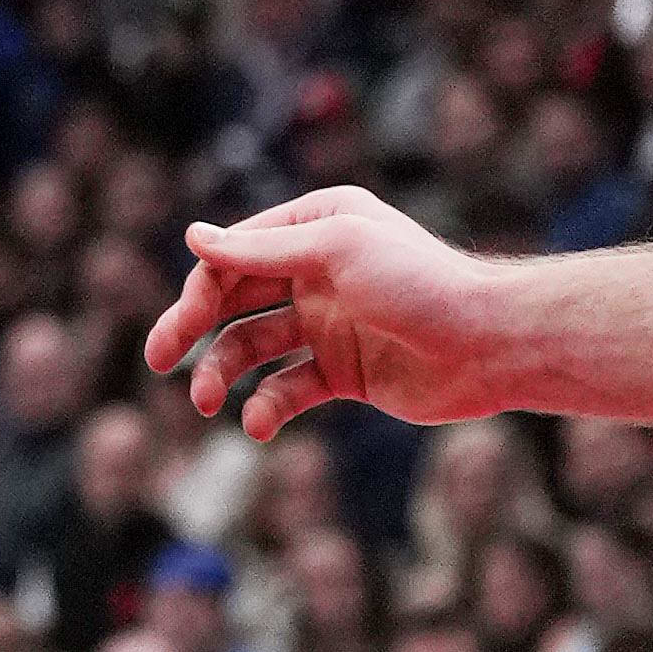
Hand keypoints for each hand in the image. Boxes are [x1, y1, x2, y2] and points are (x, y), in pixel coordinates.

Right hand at [146, 188, 491, 434]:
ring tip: (207, 403)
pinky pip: (284, 389)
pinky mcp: (341, 373)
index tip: (183, 323)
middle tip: (158, 361)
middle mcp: (316, 272)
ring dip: (221, 375)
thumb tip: (192, 236)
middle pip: (231, 301)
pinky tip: (260, 423)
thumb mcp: (336, 251)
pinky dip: (265, 407)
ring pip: (249, 349)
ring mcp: (326, 325)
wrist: (493, 344)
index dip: (200, 288)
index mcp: (315, 229)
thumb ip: (260, 250)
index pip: (234, 255)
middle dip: (192, 331)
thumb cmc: (422, 284)